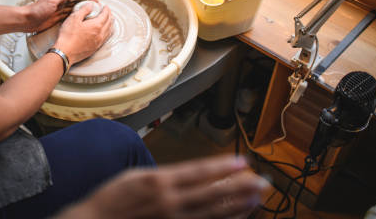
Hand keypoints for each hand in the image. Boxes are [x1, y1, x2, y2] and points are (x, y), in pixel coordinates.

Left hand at [22, 0, 95, 32]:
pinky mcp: (56, 20)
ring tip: (92, 15)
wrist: (27, 20)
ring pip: (74, 11)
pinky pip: (68, 18)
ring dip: (82, 12)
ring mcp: (59, 12)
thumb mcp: (52, 1)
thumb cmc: (36, 10)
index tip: (96, 0)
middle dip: (87, 5)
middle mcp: (61, 4)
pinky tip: (81, 21)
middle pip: (77, 4)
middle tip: (97, 9)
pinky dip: (75, 19)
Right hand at [54, 2, 111, 64]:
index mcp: (96, 26)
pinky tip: (104, 32)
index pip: (105, 15)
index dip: (106, 9)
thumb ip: (84, 10)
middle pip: (109, 23)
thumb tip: (90, 5)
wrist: (65, 52)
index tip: (106, 6)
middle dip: (110, 16)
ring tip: (108, 21)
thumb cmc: (68, 36)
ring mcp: (98, 42)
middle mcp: (100, 34)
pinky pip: (106, 38)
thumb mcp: (74, 18)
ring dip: (110, 24)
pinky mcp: (95, 48)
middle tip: (108, 12)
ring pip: (109, 31)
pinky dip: (108, 32)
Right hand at [57, 154, 268, 218]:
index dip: (222, 168)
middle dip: (240, 188)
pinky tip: (236, 217)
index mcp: (158, 182)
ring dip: (237, 206)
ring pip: (212, 214)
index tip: (242, 162)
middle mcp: (169, 202)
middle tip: (263, 182)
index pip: (198, 173)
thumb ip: (163, 176)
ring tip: (257, 198)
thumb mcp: (135, 176)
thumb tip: (190, 174)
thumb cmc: (113, 198)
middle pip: (212, 194)